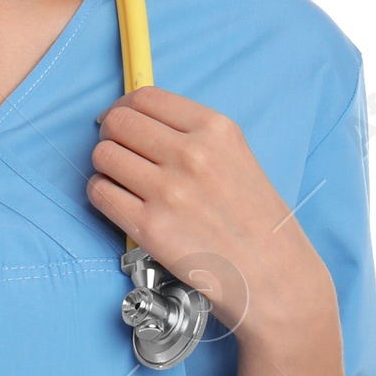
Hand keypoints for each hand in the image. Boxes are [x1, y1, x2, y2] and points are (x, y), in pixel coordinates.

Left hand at [88, 86, 336, 350]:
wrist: (276, 279)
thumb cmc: (258, 222)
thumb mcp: (237, 157)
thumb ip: (192, 136)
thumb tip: (137, 120)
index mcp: (216, 129)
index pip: (145, 97)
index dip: (124, 106)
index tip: (122, 119)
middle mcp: (191, 154)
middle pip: (118, 122)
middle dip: (111, 133)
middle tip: (119, 151)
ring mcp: (168, 190)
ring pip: (103, 155)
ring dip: (105, 166)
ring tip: (121, 180)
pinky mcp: (150, 227)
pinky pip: (99, 193)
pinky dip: (101, 193)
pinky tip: (119, 201)